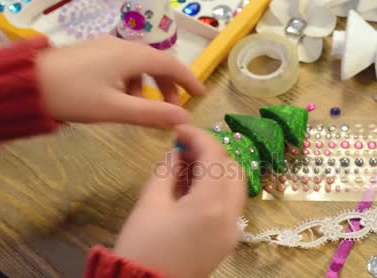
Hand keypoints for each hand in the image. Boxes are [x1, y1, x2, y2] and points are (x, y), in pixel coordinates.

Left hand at [37, 34, 204, 127]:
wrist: (25, 83)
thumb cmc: (73, 96)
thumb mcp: (116, 108)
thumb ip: (153, 113)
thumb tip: (185, 119)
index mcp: (132, 55)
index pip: (172, 64)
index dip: (189, 80)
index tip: (202, 95)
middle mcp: (123, 45)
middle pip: (157, 62)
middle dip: (169, 85)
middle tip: (174, 109)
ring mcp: (106, 47)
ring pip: (139, 64)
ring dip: (150, 85)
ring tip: (145, 109)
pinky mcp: (92, 53)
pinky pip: (123, 65)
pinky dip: (132, 81)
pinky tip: (121, 99)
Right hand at [114, 125, 246, 277]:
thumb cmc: (142, 247)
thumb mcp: (149, 203)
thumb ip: (167, 171)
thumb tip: (177, 152)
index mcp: (211, 204)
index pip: (216, 156)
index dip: (198, 136)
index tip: (179, 129)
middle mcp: (231, 216)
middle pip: (232, 169)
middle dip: (211, 153)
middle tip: (184, 148)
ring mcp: (233, 231)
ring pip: (234, 187)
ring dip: (215, 170)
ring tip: (185, 166)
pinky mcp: (227, 242)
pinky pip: (229, 206)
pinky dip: (216, 189)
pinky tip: (191, 187)